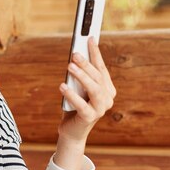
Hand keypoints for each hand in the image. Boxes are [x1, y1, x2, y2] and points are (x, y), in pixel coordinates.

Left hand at [55, 37, 115, 169]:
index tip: (89, 38)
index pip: (101, 67)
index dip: (96, 52)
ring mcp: (101, 109)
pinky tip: (62, 86)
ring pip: (94, 89)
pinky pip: (82, 105)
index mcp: (107, 88)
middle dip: (87, 63)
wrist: (72, 131)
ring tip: (69, 66)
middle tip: (75, 53)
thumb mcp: (77, 88)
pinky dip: (72, 95)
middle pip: (98, 77)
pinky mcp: (90, 118)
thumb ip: (79, 75)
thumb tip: (75, 55)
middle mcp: (108, 98)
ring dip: (82, 76)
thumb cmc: (74, 106)